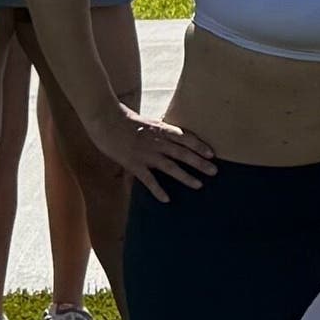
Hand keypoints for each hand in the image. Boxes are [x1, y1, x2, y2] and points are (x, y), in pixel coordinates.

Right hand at [89, 106, 218, 200]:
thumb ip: (159, 131)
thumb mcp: (147, 123)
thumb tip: (170, 134)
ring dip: (186, 176)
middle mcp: (157, 141)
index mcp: (161, 129)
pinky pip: (148, 180)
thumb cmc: (125, 120)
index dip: (200, 145)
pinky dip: (158, 190)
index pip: (186, 137)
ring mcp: (146, 153)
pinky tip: (166, 199)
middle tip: (214, 171)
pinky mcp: (134, 163)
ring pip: (171, 166)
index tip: (212, 153)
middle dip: (200, 162)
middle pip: (183, 153)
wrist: (106, 120)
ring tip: (199, 185)